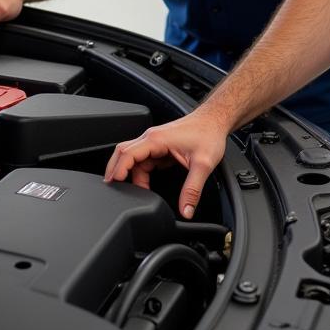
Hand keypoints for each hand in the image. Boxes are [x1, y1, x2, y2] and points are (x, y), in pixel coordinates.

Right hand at [104, 105, 228, 218]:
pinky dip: (139, 171)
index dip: (118, 170)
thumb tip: (186, 210)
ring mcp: (155, 140)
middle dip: (115, 170)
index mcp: (157, 139)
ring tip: (133, 193)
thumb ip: (193, 189)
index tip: (114, 185)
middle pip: (123, 152)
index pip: (127, 153)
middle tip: (114, 191)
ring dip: (130, 174)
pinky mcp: (160, 145)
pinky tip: (143, 183)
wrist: (215, 120)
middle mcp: (152, 137)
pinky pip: (143, 158)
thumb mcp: (203, 164)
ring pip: (132, 157)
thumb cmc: (209, 133)